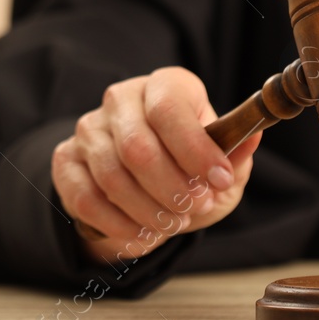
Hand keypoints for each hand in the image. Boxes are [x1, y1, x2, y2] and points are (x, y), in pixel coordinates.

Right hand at [51, 66, 261, 263]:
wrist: (146, 184)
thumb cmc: (190, 168)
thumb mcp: (223, 165)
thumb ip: (235, 155)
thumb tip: (251, 138)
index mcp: (165, 86)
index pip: (170, 108)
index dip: (195, 149)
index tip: (218, 181)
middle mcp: (122, 98)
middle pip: (138, 147)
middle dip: (172, 189)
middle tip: (194, 209)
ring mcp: (89, 128)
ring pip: (112, 176)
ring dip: (148, 211)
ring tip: (172, 224)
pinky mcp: (67, 159)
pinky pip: (86, 198)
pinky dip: (119, 225)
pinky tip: (143, 233)